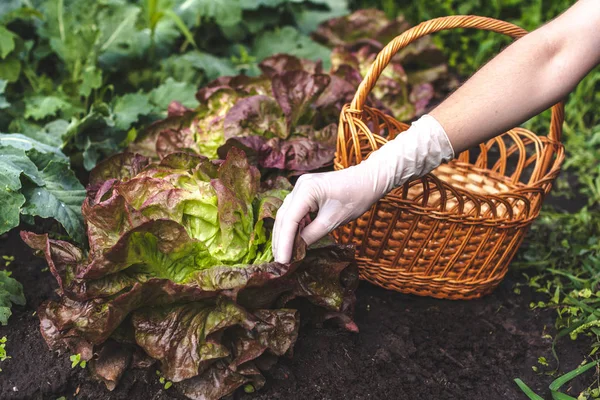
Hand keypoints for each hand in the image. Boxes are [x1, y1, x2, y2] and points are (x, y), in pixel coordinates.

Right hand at [272, 114, 454, 263]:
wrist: (369, 180)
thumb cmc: (355, 198)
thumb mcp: (333, 220)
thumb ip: (312, 235)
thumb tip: (296, 249)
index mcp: (306, 190)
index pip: (289, 220)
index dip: (284, 242)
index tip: (282, 260)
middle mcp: (299, 186)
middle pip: (283, 217)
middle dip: (280, 239)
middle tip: (279, 261)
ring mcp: (301, 187)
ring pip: (287, 214)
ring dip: (285, 234)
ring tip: (283, 254)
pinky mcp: (306, 191)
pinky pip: (295, 211)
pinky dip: (294, 226)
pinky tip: (294, 240)